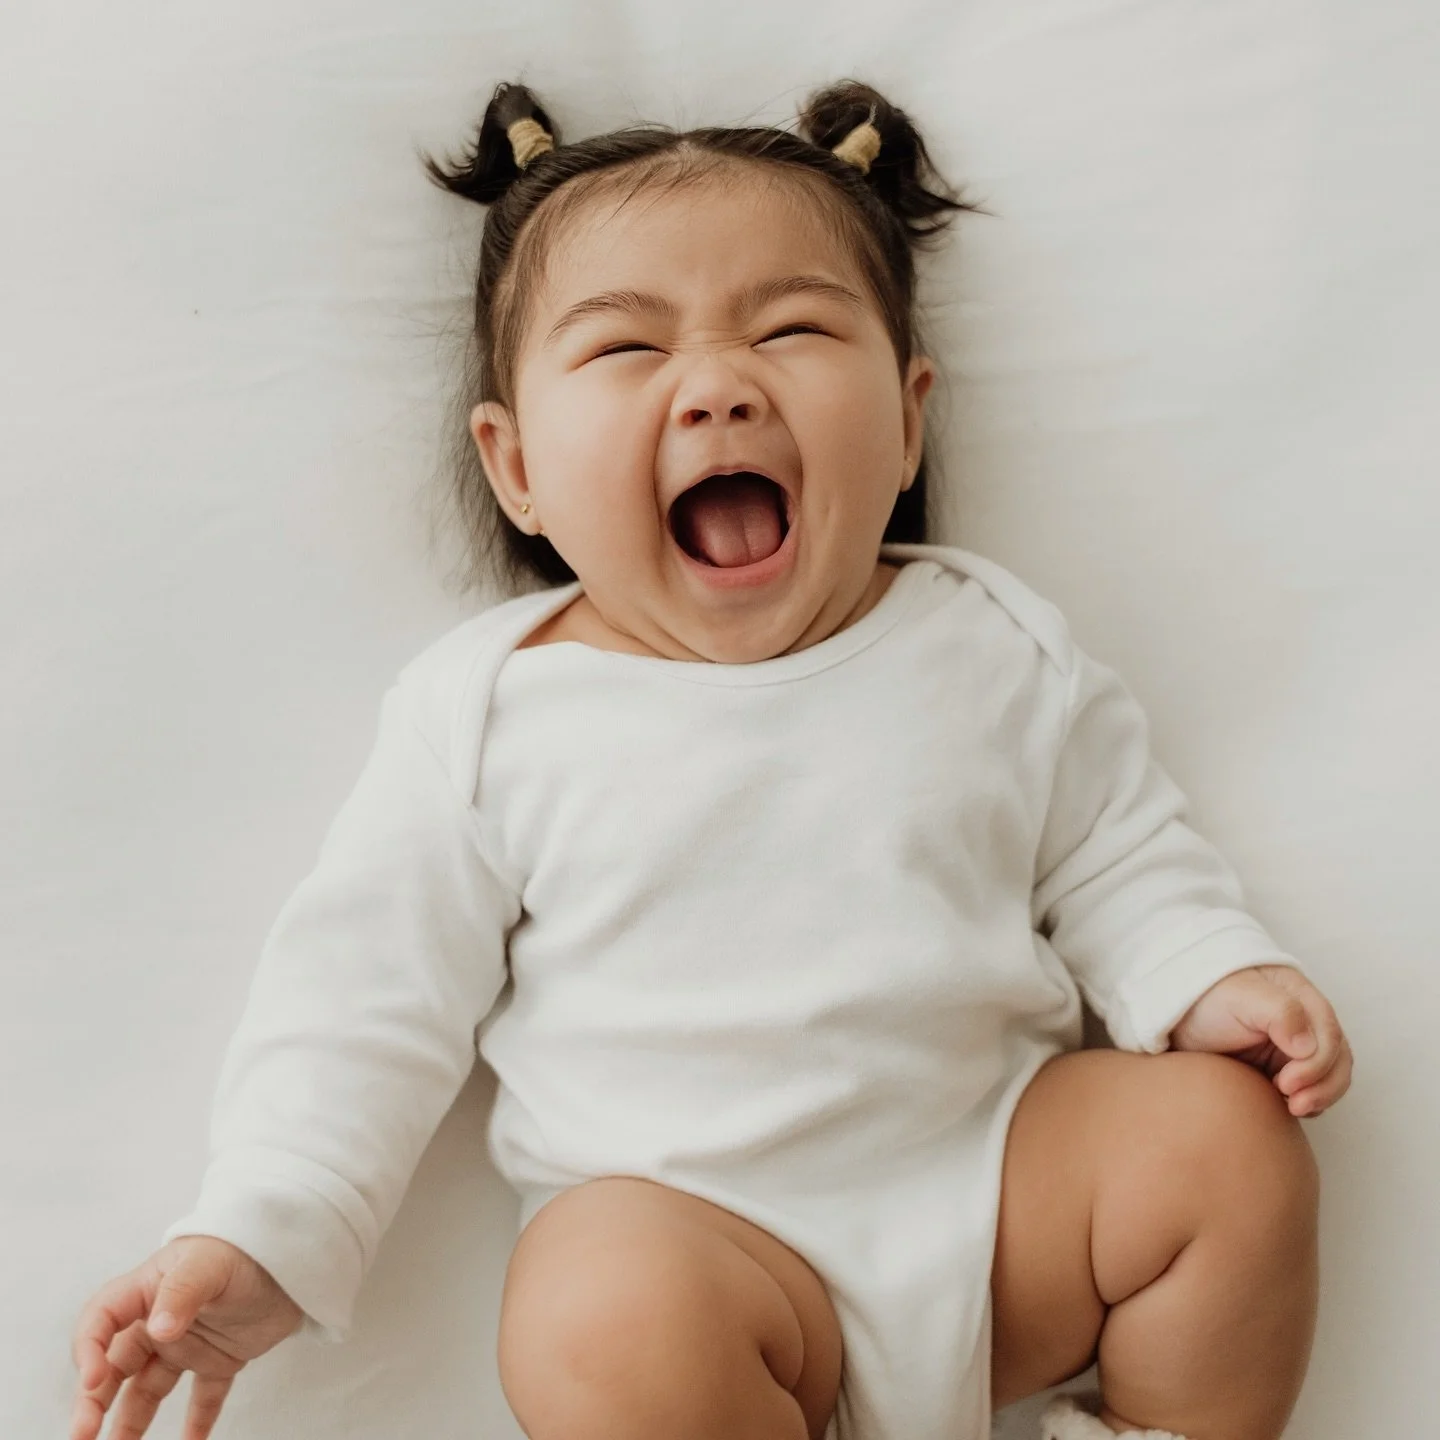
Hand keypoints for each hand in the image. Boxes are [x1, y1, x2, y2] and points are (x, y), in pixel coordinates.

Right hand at [70, 1234, 302, 1439]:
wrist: (292, 1251)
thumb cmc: (243, 1247)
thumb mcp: (209, 1263)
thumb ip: (182, 1292)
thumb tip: (157, 1331)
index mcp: (147, 1290)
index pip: (100, 1322)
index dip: (89, 1351)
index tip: (93, 1381)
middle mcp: (158, 1322)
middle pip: (114, 1367)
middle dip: (93, 1403)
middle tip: (83, 1437)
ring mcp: (187, 1344)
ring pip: (146, 1391)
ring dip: (129, 1424)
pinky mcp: (219, 1360)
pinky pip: (202, 1400)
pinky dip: (196, 1425)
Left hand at [1168, 963, 1352, 1117]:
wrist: (1173, 1012)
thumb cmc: (1207, 996)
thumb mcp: (1240, 995)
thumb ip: (1279, 1012)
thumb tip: (1307, 1047)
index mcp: (1302, 998)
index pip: (1329, 1035)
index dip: (1317, 1064)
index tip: (1287, 1083)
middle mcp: (1305, 1022)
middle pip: (1337, 1059)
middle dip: (1323, 1086)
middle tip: (1294, 1104)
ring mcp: (1294, 1046)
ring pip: (1329, 1076)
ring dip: (1320, 1096)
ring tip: (1294, 1109)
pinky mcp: (1281, 1067)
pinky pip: (1310, 1088)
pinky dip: (1308, 1100)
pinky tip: (1287, 1108)